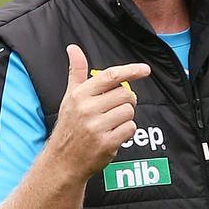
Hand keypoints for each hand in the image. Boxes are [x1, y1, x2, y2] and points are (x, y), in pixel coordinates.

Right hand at [46, 44, 149, 180]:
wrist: (62, 161)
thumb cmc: (69, 126)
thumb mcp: (69, 97)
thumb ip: (76, 72)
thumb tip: (73, 48)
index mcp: (80, 95)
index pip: (111, 77)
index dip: (131, 71)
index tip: (145, 70)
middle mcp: (87, 109)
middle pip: (126, 95)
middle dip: (127, 101)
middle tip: (116, 109)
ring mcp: (97, 127)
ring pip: (129, 112)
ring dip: (125, 118)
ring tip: (111, 124)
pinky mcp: (106, 143)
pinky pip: (130, 128)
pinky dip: (126, 132)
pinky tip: (113, 136)